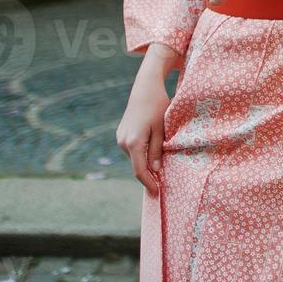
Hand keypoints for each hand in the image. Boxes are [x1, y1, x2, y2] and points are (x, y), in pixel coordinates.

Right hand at [116, 43, 181, 196]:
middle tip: (162, 184)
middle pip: (136, 166)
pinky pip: (132, 150)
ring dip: (145, 164)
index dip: (149, 183)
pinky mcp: (121, 134)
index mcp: (134, 142)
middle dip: (148, 175)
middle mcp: (123, 142)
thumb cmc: (157, 106)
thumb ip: (158, 150)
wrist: (145, 88)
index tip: (157, 193)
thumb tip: (156, 170)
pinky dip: (141, 155)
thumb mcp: (162, 129)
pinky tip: (152, 155)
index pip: (140, 171)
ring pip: (134, 158)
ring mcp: (120, 138)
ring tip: (160, 170)